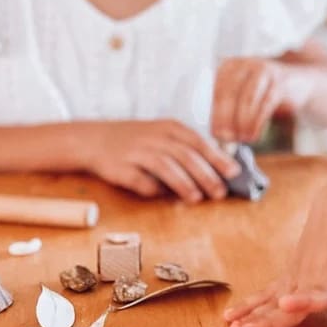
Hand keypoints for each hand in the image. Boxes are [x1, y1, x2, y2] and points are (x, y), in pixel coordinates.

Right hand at [86, 120, 239, 202]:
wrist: (93, 139)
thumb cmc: (138, 139)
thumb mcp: (164, 134)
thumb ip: (189, 147)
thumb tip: (219, 168)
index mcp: (170, 127)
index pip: (199, 142)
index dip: (217, 158)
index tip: (234, 173)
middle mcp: (154, 137)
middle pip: (185, 156)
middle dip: (206, 175)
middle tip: (220, 192)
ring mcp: (135, 151)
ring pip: (165, 166)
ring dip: (183, 183)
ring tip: (197, 198)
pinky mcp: (118, 167)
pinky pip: (139, 180)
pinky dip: (153, 189)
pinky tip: (163, 196)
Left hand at [211, 57, 312, 142]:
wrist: (299, 83)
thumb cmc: (264, 93)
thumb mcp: (242, 97)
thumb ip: (229, 113)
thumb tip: (218, 136)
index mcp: (230, 67)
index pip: (218, 92)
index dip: (216, 115)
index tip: (216, 135)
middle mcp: (245, 64)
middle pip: (230, 94)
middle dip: (227, 119)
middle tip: (227, 139)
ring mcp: (263, 70)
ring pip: (248, 98)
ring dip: (243, 122)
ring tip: (242, 139)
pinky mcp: (280, 81)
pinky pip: (265, 104)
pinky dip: (257, 122)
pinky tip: (254, 135)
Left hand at [224, 188, 326, 326]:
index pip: (322, 295)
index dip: (306, 302)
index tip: (288, 304)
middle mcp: (318, 287)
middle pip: (293, 313)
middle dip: (269, 323)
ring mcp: (302, 285)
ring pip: (276, 309)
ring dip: (255, 319)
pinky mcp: (291, 280)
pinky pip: (269, 297)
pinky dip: (250, 306)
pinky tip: (230, 318)